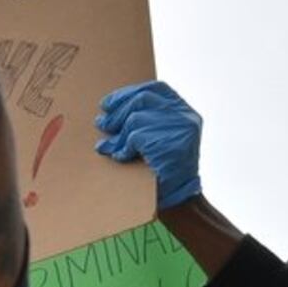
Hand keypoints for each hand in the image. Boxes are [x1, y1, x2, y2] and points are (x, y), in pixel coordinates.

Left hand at [94, 79, 205, 209]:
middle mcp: (186, 116)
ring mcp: (182, 129)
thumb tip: (106, 111)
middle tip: (100, 124)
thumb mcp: (155, 137)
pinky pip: (137, 137)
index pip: (155, 89)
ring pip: (137, 119)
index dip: (128, 93)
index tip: (107, 103)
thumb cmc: (160, 168)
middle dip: (117, 112)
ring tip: (110, 146)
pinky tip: (121, 157)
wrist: (177, 197)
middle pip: (143, 99)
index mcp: (184, 111)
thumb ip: (143, 120)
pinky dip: (124, 148)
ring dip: (118, 134)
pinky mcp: (173, 143)